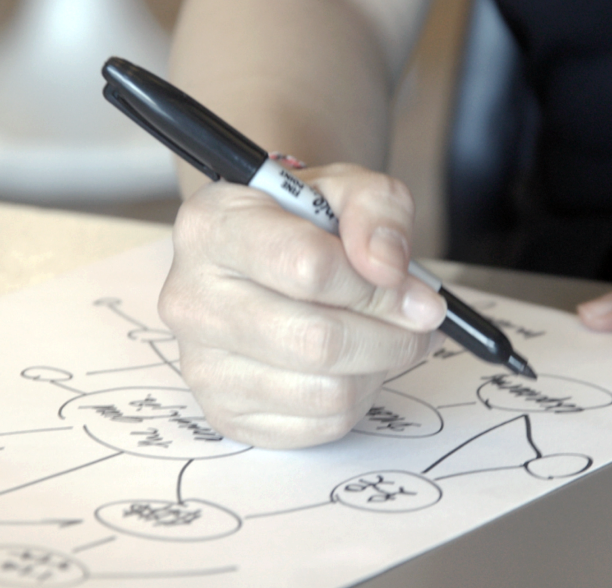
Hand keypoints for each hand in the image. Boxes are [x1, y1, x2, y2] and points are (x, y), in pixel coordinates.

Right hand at [158, 164, 445, 448]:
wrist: (263, 254)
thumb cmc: (303, 220)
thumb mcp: (347, 186)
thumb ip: (376, 209)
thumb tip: (387, 268)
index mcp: (210, 227)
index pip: (309, 268)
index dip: (379, 285)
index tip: (413, 288)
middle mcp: (191, 298)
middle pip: (318, 342)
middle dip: (391, 336)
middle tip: (420, 321)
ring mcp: (201, 363)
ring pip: (326, 392)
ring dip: (378, 368)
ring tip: (383, 337)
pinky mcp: (225, 412)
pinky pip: (318, 425)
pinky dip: (356, 399)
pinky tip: (353, 365)